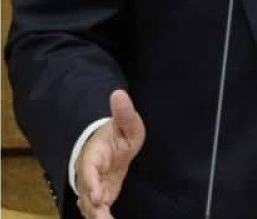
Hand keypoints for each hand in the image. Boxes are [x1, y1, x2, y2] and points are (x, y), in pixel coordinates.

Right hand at [76, 90, 144, 218]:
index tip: (95, 193)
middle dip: (91, 204)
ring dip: (95, 213)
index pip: (88, 168)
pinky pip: (97, 208)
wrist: (112, 144)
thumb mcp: (127, 123)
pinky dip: (100, 216)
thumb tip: (119, 93)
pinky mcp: (100, 194)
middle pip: (86, 190)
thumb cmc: (117, 134)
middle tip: (100, 215)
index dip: (90, 181)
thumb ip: (123, 112)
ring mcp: (93, 185)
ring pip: (88, 203)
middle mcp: (89, 172)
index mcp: (94, 154)